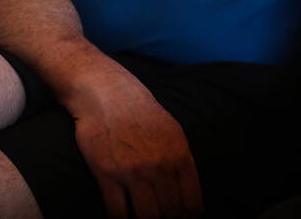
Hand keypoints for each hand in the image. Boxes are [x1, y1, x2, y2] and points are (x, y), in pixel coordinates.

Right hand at [65, 67, 202, 218]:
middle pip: (170, 212)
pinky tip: (119, 218)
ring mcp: (133, 172)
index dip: (189, 216)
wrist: (108, 95)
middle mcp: (160, 166)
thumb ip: (182, 162)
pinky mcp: (107, 175)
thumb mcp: (173, 132)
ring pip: (147, 217)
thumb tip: (193, 197)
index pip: (192, 200)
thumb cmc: (141, 113)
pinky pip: (117, 212)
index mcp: (179, 155)